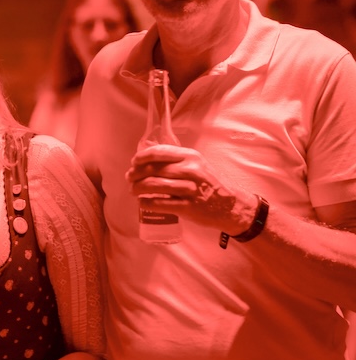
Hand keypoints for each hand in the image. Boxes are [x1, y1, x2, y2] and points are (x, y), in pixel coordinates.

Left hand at [126, 144, 256, 233]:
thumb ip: (175, 160)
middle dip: (135, 174)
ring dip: (137, 189)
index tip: (133, 163)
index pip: (159, 152)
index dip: (141, 157)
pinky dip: (146, 203)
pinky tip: (142, 203)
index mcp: (191, 157)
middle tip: (129, 179)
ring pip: (153, 186)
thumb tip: (144, 160)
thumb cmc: (208, 183)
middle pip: (152, 170)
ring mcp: (189, 190)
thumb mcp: (196, 164)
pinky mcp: (188, 208)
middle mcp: (190, 170)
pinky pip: (160, 204)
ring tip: (133, 191)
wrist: (230, 205)